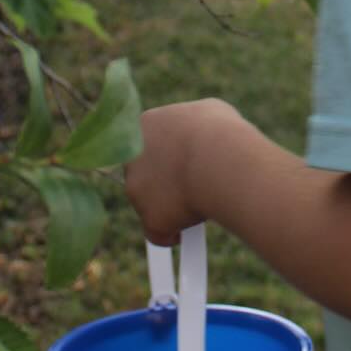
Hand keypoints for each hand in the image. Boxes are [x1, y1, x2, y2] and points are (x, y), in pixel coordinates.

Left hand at [125, 98, 244, 245]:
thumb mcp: (208, 115)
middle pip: (145, 175)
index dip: (167, 155)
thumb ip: (194, 126)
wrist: (218, 158)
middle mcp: (131, 158)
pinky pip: (157, 232)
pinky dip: (170, 235)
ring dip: (166, 209)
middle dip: (163, 183)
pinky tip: (181, 235)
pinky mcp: (149, 216)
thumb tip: (202, 135)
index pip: (150, 143)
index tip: (182, 162)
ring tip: (193, 209)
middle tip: (188, 188)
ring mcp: (137, 188)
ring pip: (150, 205)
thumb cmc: (219, 132)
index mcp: (143, 126)